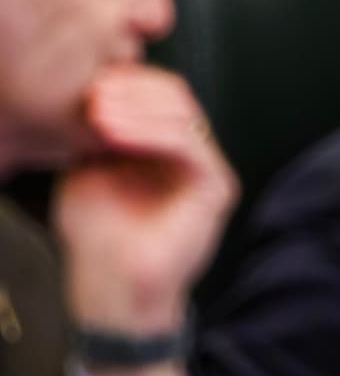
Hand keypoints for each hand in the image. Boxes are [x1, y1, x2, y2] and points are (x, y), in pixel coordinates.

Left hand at [51, 69, 235, 357]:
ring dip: (137, 108)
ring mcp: (208, 170)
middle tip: (94, 95)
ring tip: (98, 113)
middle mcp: (193, 155)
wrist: (112, 290)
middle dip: (133, 91)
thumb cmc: (98, 241)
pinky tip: (114, 134)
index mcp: (165, 151)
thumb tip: (97, 93)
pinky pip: (188, 145)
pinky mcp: (215, 188)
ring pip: (184, 115)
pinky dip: (149, 133)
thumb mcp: (88, 174)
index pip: (160, 97)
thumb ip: (98, 138)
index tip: (90, 87)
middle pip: (177, 98)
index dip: (128, 85)